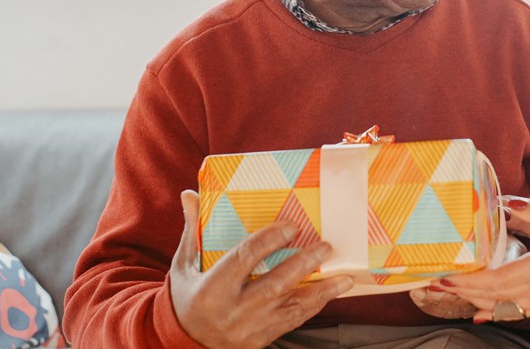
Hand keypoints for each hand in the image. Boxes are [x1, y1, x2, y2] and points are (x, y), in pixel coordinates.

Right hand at [170, 190, 353, 348]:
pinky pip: (292, 321)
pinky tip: (331, 293)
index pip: (243, 260)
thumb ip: (193, 230)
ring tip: (345, 276)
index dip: (268, 241)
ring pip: (290, 308)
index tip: (292, 226)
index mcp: (211, 289)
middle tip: (326, 246)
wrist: (186, 341)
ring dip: (320, 291)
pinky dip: (313, 306)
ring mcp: (249, 328)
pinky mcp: (261, 339)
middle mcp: (232, 311)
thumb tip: (190, 194)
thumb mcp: (185, 265)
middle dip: (303, 265)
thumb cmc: (188, 295)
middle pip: (273, 285)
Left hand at [407, 232, 528, 319]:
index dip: (467, 281)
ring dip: (473, 299)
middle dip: (461, 289)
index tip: (444, 277)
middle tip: (435, 281)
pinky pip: (517, 313)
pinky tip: (480, 314)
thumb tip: (508, 204)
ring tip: (449, 290)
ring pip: (501, 306)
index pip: (495, 281)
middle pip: (491, 295)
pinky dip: (494, 313)